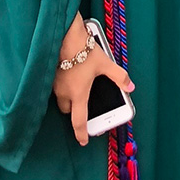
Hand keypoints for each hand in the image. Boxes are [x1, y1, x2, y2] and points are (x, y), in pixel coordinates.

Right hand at [52, 13, 133, 145]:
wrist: (63, 38)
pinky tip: (69, 75)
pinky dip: (62, 86)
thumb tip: (131, 87)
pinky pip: (55, 87)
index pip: (79, 120)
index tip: (84, 141)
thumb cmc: (84, 52)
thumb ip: (118, 76)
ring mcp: (54, 85)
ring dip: (68, 97)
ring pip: (60, 98)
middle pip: (68, 109)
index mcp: (78, 94)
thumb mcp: (105, 64)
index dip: (82, 133)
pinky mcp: (49, 76)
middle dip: (75, 109)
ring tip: (78, 86)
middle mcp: (64, 93)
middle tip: (83, 102)